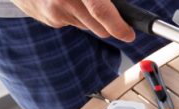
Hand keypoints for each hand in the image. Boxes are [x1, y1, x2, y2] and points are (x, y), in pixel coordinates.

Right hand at [12, 0, 134, 41]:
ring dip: (91, 18)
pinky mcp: (49, 20)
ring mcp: (55, 12)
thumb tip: (120, 10)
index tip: (129, 34)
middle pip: (99, 28)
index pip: (101, 11)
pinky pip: (74, 23)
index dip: (118, 26)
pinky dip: (76, 15)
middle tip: (114, 18)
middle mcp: (65, 0)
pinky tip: (67, 2)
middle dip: (110, 26)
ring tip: (81, 0)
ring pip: (88, 26)